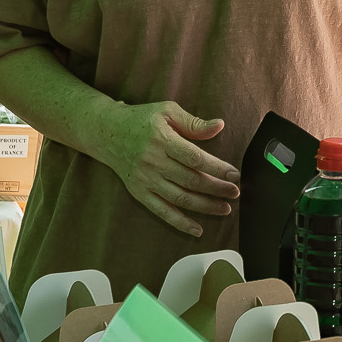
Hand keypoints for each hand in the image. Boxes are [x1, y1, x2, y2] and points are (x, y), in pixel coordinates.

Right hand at [95, 100, 239, 237]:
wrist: (106, 133)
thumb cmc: (141, 120)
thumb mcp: (167, 111)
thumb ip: (193, 123)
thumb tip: (219, 126)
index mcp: (162, 140)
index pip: (194, 158)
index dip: (216, 168)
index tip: (234, 174)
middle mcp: (153, 162)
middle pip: (190, 180)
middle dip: (216, 189)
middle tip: (234, 192)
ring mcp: (145, 180)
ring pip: (179, 198)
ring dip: (205, 207)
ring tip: (225, 209)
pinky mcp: (139, 192)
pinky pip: (162, 211)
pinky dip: (180, 223)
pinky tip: (198, 229)